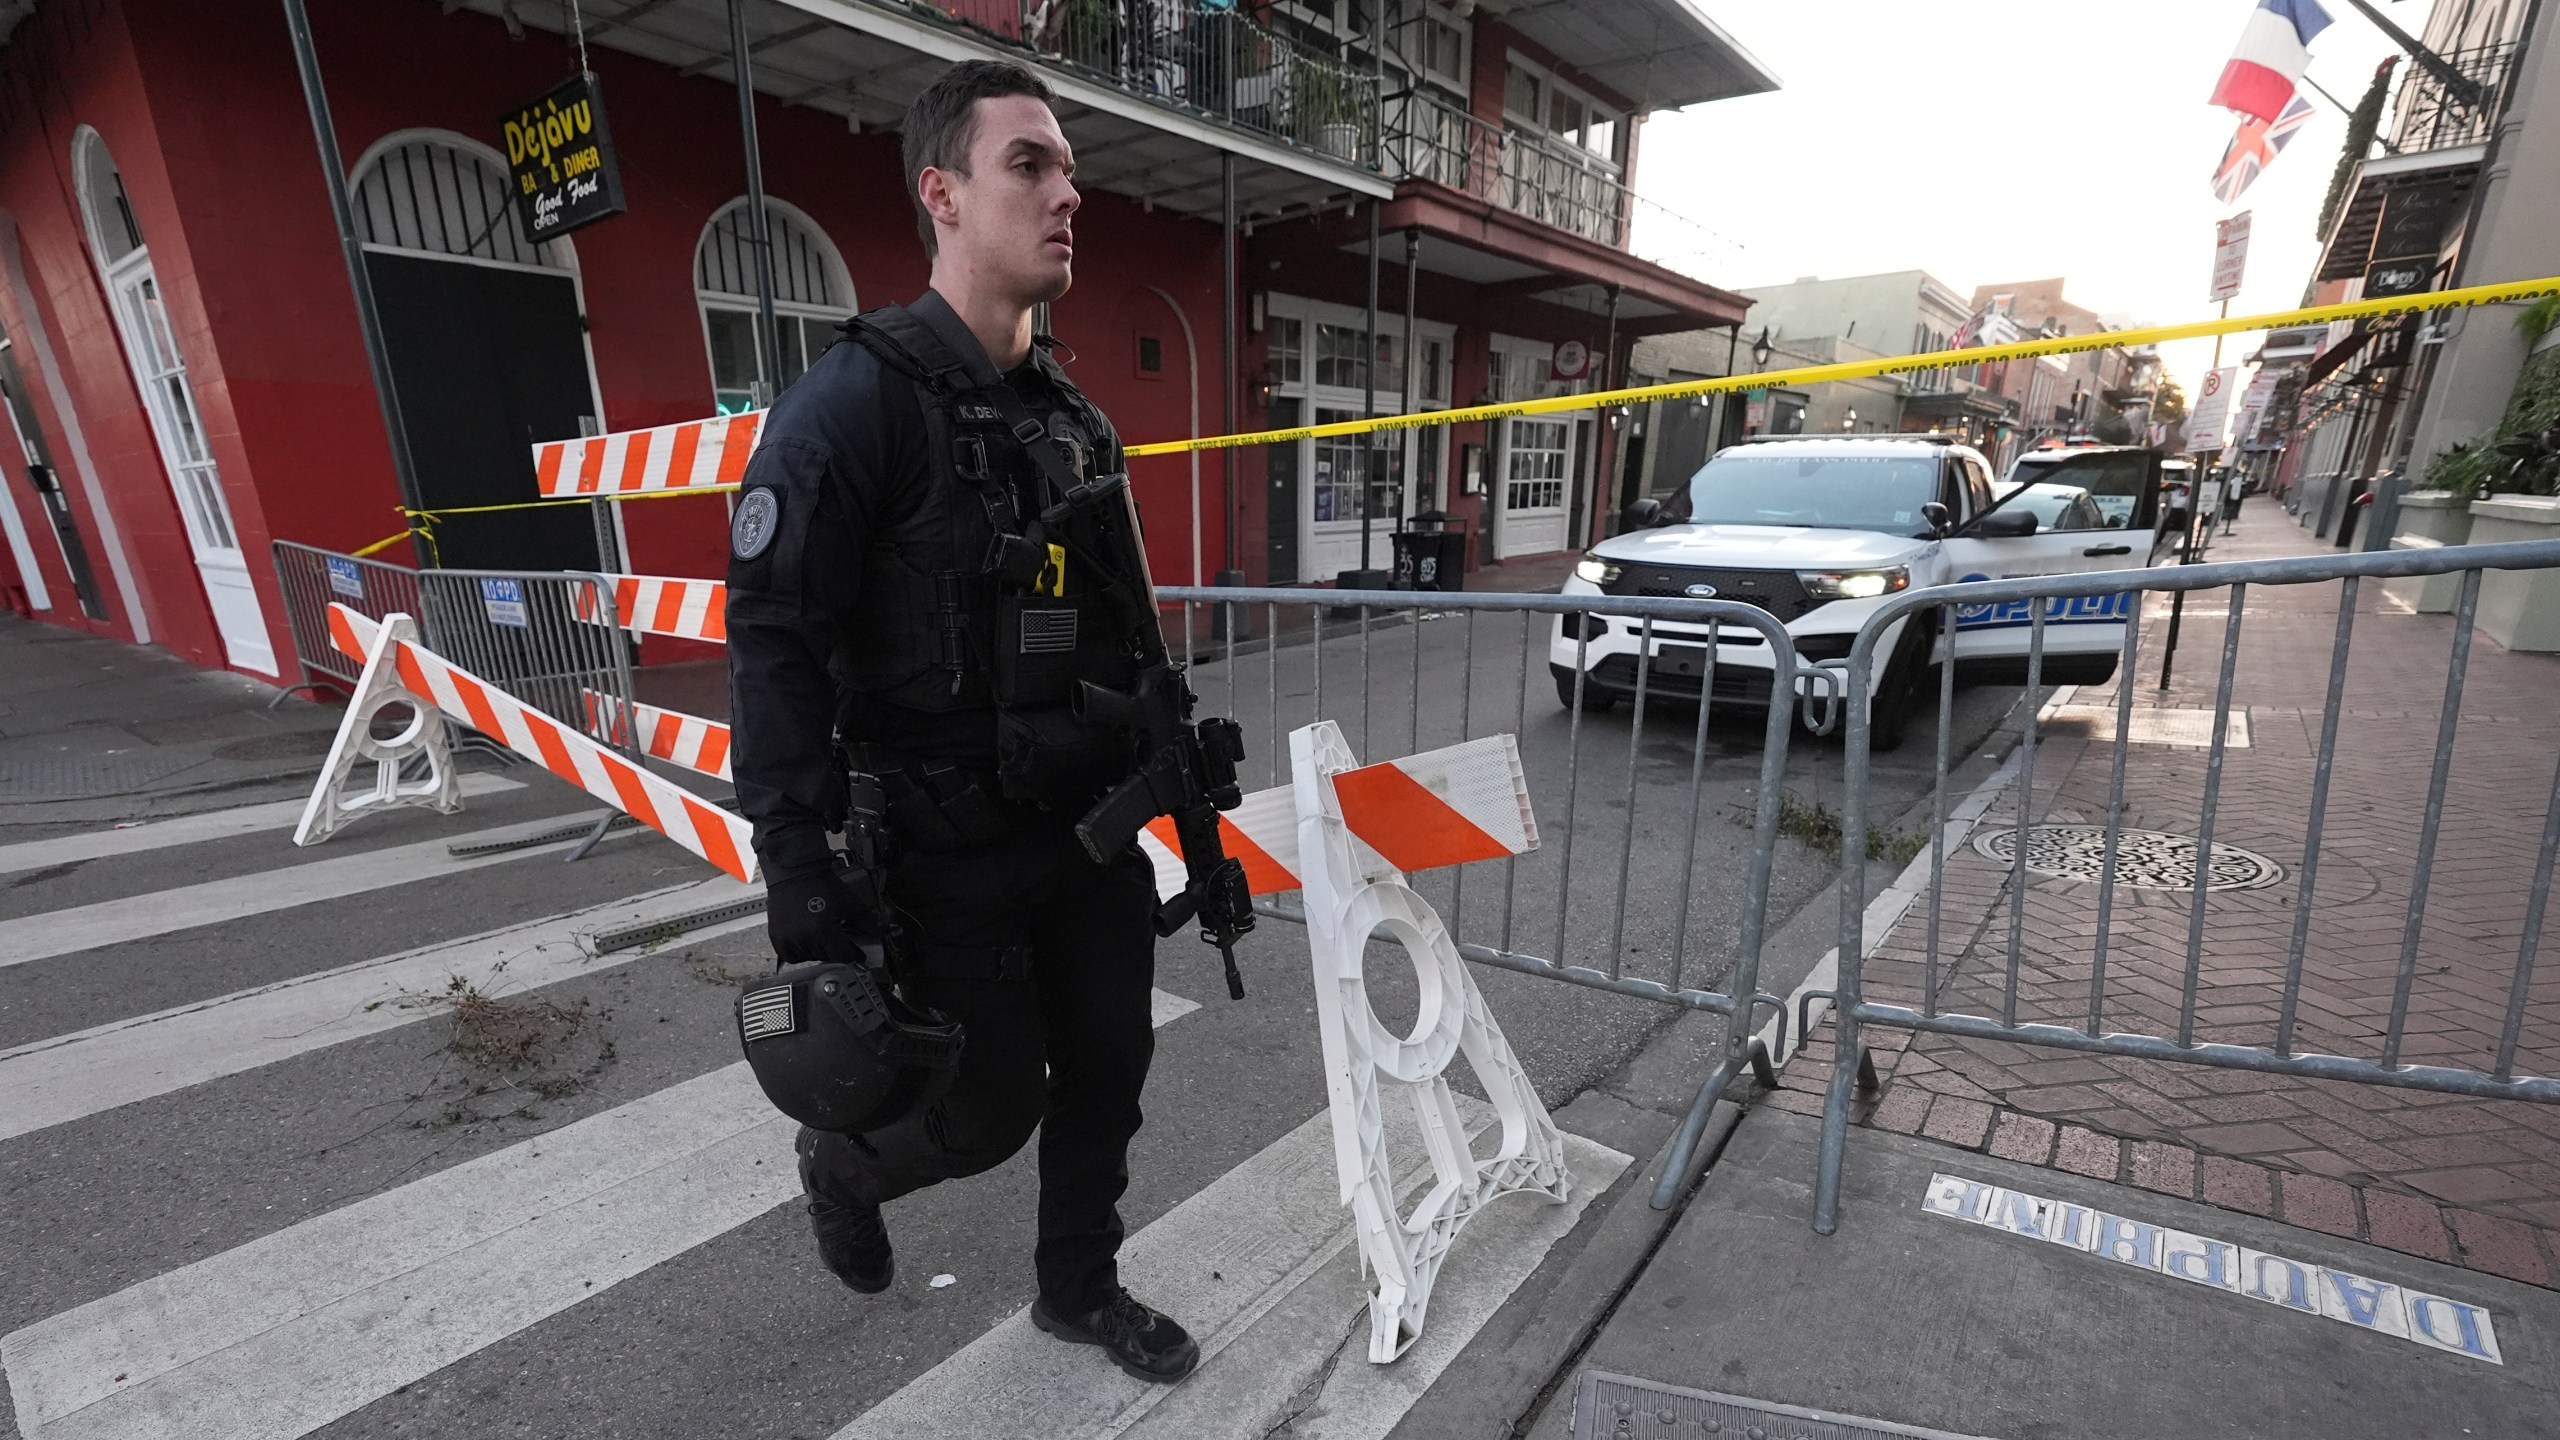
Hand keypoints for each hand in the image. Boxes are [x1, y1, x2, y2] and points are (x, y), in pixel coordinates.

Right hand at [764, 869, 885, 968]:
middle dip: (835, 949)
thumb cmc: (822, 885)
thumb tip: (876, 936)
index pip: (843, 956)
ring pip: (809, 958)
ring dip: (817, 950)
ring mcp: (788, 940)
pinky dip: (800, 950)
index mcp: (824, 931)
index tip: (855, 951)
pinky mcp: (776, 938)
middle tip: (837, 936)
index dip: (852, 954)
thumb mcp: (850, 903)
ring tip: (820, 933)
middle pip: (827, 958)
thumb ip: (866, 922)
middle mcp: (804, 939)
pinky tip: (806, 937)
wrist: (796, 873)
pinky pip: (791, 955)